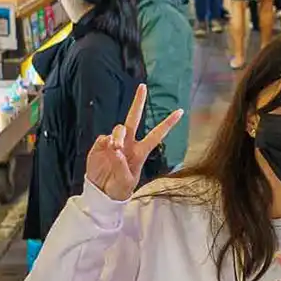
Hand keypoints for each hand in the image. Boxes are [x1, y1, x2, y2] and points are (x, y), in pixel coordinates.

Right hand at [85, 84, 182, 201]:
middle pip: (133, 119)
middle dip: (138, 102)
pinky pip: (102, 138)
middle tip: (143, 87)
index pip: (156, 135)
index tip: (180, 111)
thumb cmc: (119, 188)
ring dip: (118, 136)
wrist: (101, 193)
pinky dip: (104, 144)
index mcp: (140, 151)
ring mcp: (113, 143)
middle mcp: (128, 144)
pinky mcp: (100, 146)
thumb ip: (121, 165)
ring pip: (119, 129)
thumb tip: (115, 148)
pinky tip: (105, 152)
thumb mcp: (125, 181)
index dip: (168, 124)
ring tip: (115, 148)